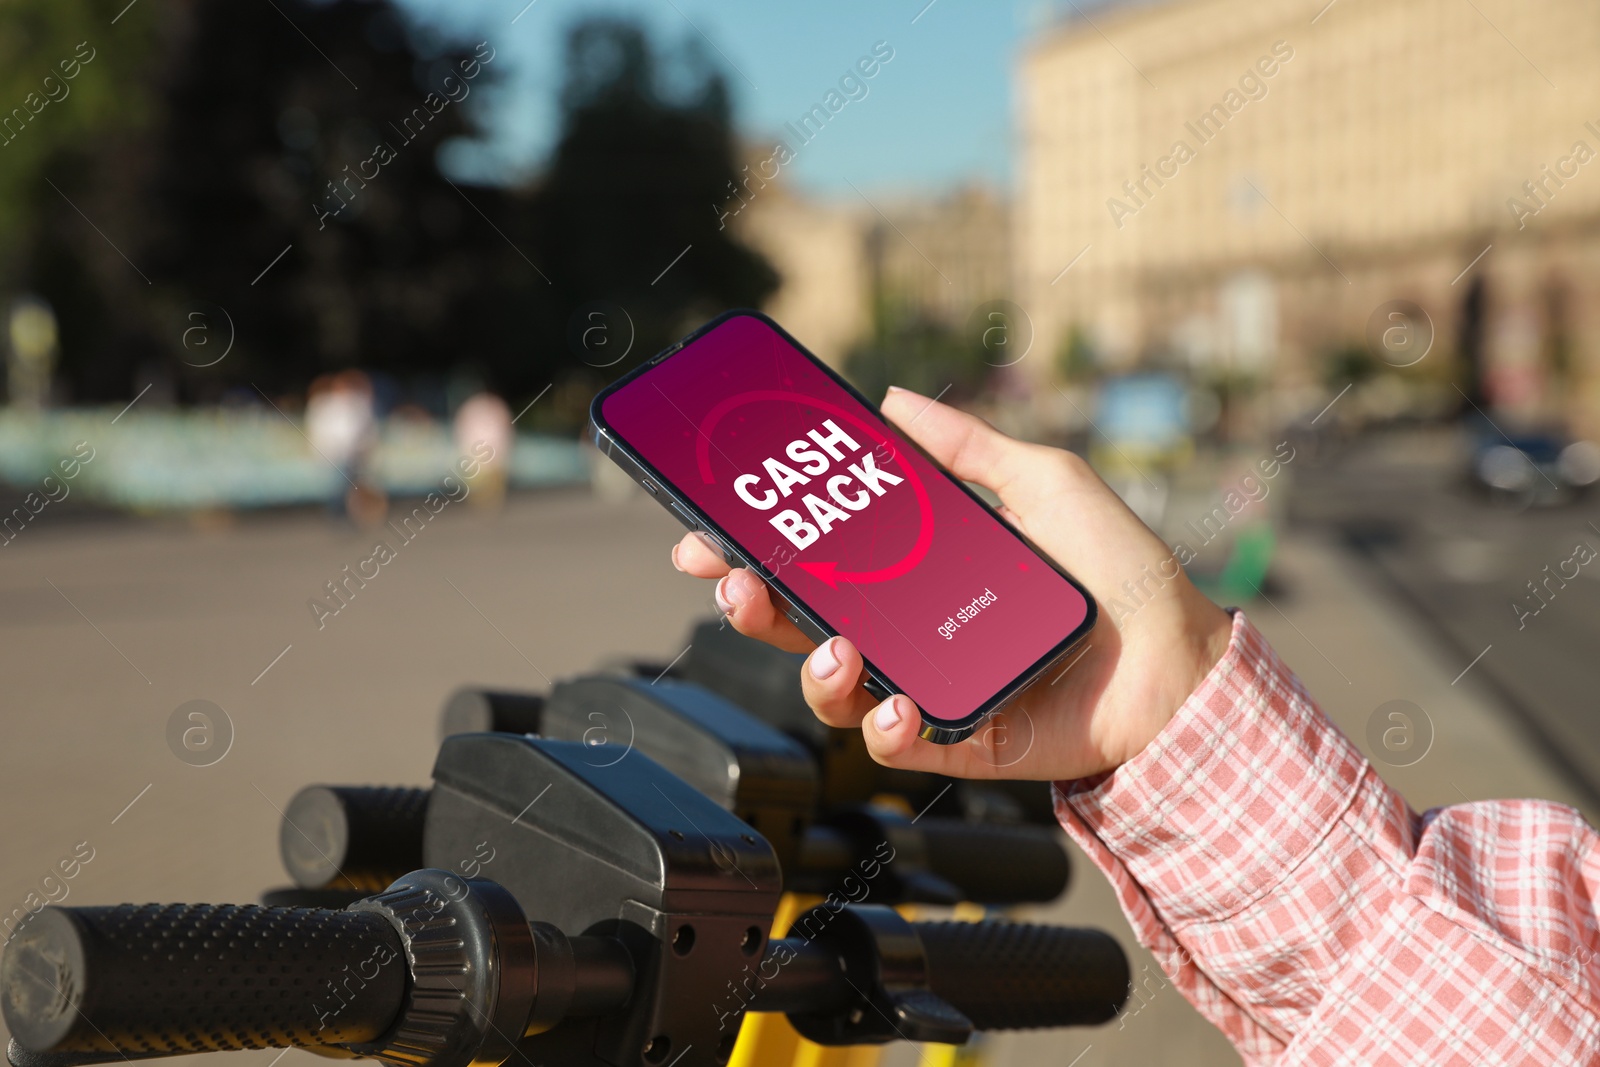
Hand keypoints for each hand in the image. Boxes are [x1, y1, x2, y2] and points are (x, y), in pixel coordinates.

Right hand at [669, 386, 1232, 781]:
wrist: (1180, 661)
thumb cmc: (1119, 568)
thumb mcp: (1042, 482)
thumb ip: (968, 446)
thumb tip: (891, 399)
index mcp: (919, 569)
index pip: (820, 555)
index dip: (762, 544)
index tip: (713, 527)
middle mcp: (912, 627)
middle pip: (803, 620)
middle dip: (752, 601)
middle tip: (731, 578)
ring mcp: (929, 686)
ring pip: (833, 687)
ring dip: (812, 667)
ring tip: (833, 646)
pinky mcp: (958, 739)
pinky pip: (896, 742)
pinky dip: (883, 727)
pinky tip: (897, 704)